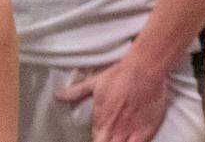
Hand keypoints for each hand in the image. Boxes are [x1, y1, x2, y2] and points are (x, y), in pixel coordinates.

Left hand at [54, 54, 170, 141]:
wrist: (145, 70)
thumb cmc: (121, 75)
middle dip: (105, 140)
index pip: (95, 141)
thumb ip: (76, 93)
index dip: (97, 139)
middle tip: (109, 135)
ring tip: (118, 136)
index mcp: (101, 121)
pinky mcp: (147, 131)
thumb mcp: (95, 83)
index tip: (100, 135)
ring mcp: (131, 132)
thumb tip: (57, 96)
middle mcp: (115, 131)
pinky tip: (132, 139)